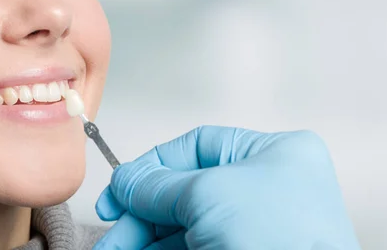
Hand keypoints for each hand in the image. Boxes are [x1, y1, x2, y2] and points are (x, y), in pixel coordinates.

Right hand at [93, 126, 360, 249]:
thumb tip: (125, 180)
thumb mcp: (206, 194)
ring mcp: (254, 226)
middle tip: (110, 230)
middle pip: (184, 190)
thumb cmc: (276, 238)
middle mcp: (265, 188)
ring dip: (142, 237)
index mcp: (274, 155)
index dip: (153, 166)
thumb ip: (157, 184)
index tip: (120, 188)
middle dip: (140, 212)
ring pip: (183, 225)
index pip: (198, 146)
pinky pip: (190, 248)